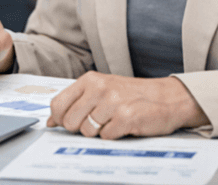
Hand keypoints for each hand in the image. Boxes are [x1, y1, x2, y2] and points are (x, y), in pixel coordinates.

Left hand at [46, 72, 207, 138]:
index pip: (58, 104)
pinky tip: (123, 126)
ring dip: (98, 132)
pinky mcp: (126, 117)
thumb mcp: (101, 91)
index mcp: (90, 80)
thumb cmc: (131, 96)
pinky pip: (105, 137)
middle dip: (80, 128)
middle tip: (96, 123)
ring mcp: (113, 102)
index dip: (59, 119)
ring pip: (87, 131)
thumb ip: (76, 102)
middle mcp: (99, 88)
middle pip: (70, 121)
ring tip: (112, 122)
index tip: (66, 124)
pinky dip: (113, 136)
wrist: (167, 98)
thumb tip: (51, 121)